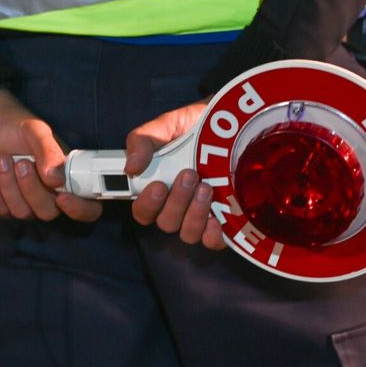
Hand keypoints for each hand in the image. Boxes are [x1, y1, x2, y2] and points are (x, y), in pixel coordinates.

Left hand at [0, 89, 101, 222]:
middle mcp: (49, 193)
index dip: (79, 209)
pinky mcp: (3, 202)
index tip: (62, 196)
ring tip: (2, 160)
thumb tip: (57, 180)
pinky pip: (2, 211)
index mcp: (67, 176)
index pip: (87, 206)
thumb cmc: (14, 125)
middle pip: (48, 212)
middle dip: (31, 190)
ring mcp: (25, 200)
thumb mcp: (35, 131)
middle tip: (21, 163)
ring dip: (9, 186)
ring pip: (23, 213)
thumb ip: (48, 152)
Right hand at [125, 101, 224, 249]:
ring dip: (194, 214)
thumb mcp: (166, 125)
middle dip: (177, 201)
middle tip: (190, 175)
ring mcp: (201, 215)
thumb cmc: (195, 126)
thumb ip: (142, 140)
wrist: (235, 124)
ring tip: (206, 187)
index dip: (147, 205)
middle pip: (166, 223)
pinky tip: (217, 218)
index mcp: (157, 187)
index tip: (158, 185)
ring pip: (188, 233)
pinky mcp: (225, 221)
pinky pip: (212, 241)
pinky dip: (212, 235)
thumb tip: (130, 167)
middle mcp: (177, 206)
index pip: (143, 212)